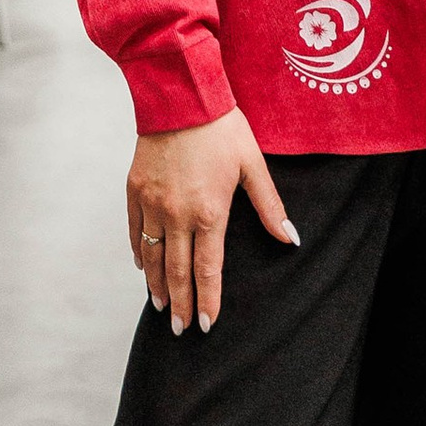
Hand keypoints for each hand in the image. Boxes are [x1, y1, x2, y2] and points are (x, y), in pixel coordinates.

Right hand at [127, 108, 295, 332]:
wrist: (179, 95)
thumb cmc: (221, 127)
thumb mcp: (253, 165)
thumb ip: (269, 207)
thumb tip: (290, 239)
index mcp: (210, 212)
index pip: (208, 269)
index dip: (208, 300)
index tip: (207, 324)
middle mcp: (177, 214)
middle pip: (178, 272)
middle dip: (180, 304)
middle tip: (180, 329)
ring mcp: (152, 203)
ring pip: (153, 257)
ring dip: (157, 286)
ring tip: (160, 308)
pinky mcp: (134, 189)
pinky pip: (135, 232)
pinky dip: (140, 254)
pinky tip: (144, 269)